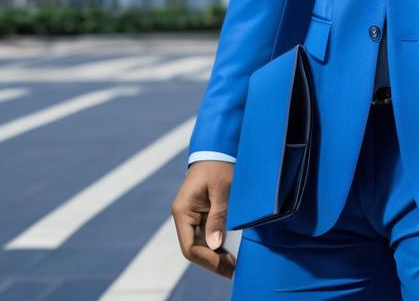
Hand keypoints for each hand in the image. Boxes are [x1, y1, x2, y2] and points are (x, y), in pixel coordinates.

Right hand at [171, 160, 235, 278]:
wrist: (219, 147)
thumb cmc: (220, 165)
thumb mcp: (222, 190)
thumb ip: (218, 216)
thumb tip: (215, 246)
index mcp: (183, 211)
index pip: (190, 247)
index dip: (208, 260)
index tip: (227, 266)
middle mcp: (184, 216)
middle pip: (195, 248)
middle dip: (213, 261)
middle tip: (234, 270)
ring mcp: (192, 216)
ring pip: (202, 244)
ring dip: (217, 254)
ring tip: (235, 264)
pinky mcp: (202, 213)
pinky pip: (207, 234)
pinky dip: (219, 244)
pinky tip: (232, 250)